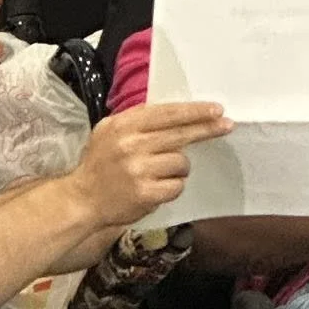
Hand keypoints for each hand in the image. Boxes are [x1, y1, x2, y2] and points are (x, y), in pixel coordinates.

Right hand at [70, 101, 233, 227]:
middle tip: (226, 125)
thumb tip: (178, 114)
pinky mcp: (145, 193)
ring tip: (161, 173)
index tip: (216, 109)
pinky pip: (176, 186)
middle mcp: (130, 145)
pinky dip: (173, 187)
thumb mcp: (110, 131)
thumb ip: (139, 122)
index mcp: (123, 125)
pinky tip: (158, 187)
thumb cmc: (100, 164)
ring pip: (181, 162)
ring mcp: (138, 170)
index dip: (194, 111)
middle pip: (180, 134)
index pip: (166, 113)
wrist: (82, 199)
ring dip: (179, 168)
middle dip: (206, 129)